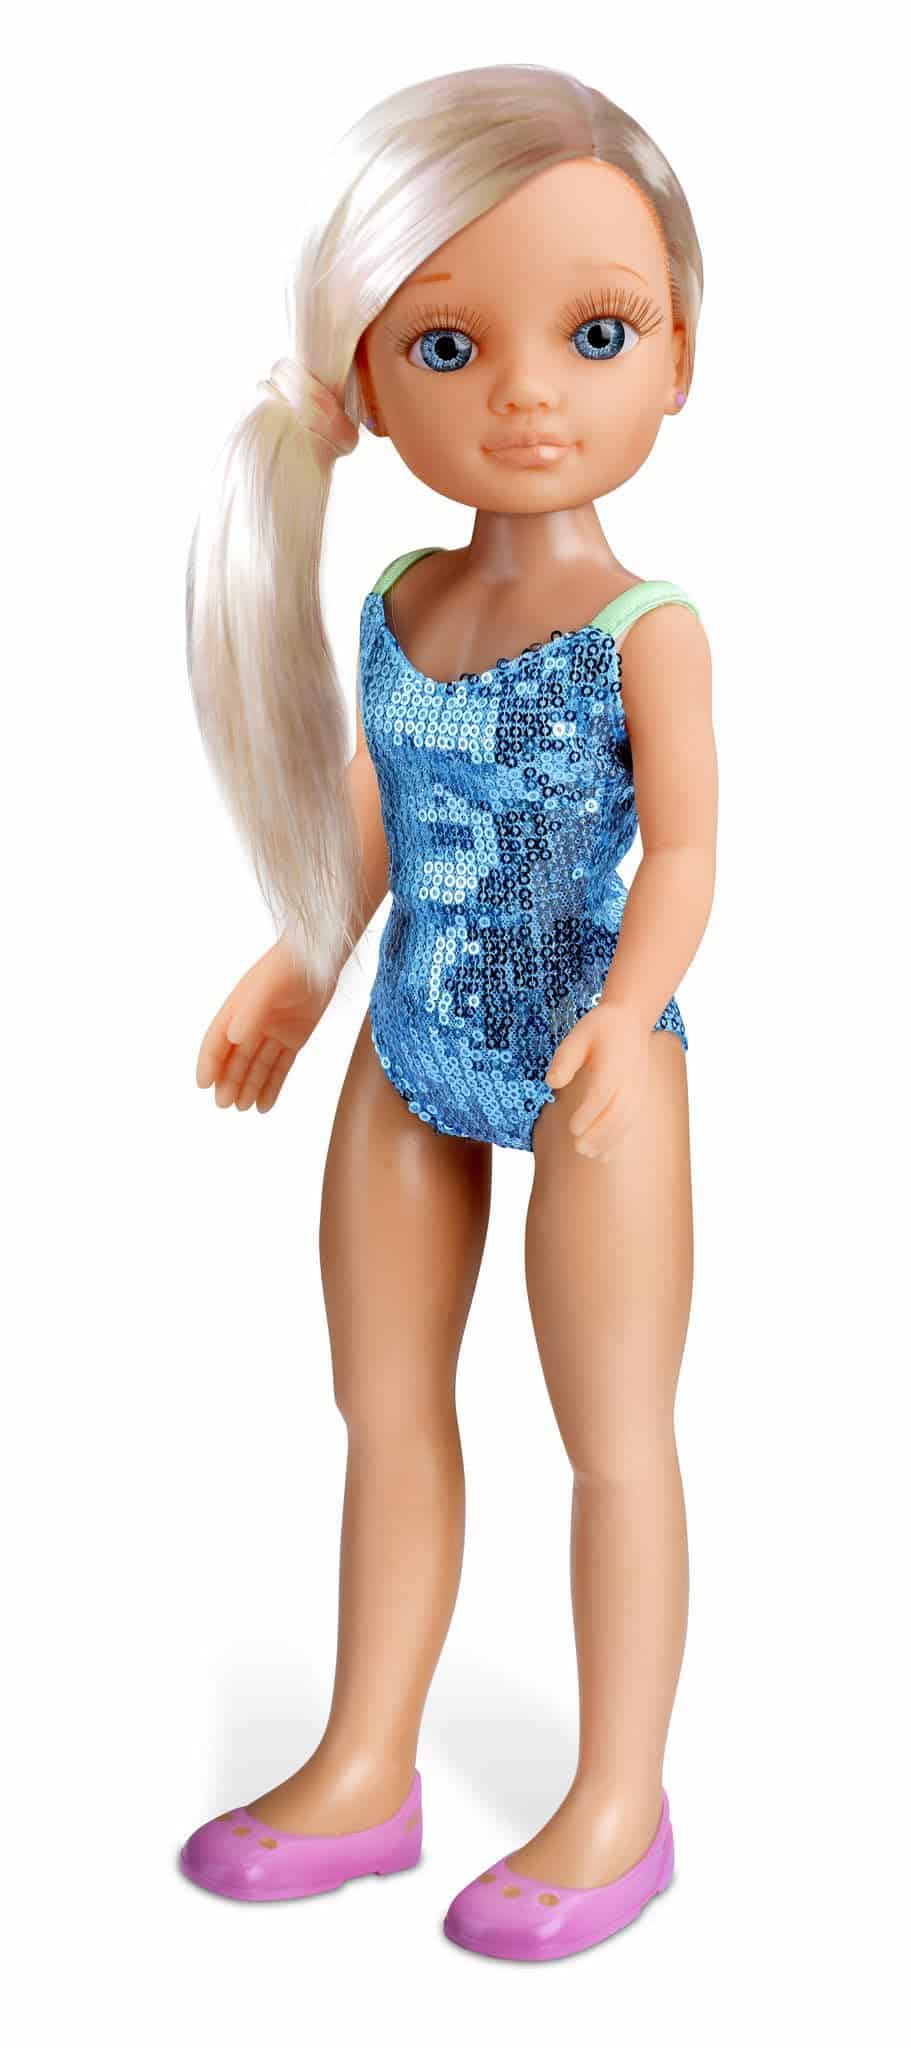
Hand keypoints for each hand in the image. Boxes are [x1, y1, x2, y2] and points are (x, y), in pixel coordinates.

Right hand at [196, 938, 337, 1112]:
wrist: (322, 957)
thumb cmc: (291, 965)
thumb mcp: (269, 987)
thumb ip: (251, 1011)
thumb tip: (234, 1038)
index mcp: (238, 1008)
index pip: (217, 1040)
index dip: (209, 1062)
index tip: (203, 1084)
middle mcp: (252, 1022)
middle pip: (236, 1058)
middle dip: (229, 1081)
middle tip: (224, 1105)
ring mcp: (273, 1030)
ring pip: (257, 1065)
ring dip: (248, 1086)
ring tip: (242, 1109)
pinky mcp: (294, 1036)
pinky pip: (280, 1066)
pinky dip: (272, 1085)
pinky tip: (265, 1105)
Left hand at [544, 999, 651, 1160]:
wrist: (631, 1021)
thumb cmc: (600, 1028)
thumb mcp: (579, 1034)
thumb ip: (565, 1058)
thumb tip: (552, 1083)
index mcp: (615, 1062)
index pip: (604, 1093)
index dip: (590, 1113)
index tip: (572, 1128)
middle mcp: (630, 1079)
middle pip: (618, 1112)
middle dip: (599, 1133)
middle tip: (578, 1148)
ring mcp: (637, 1090)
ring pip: (626, 1121)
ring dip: (609, 1141)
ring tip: (588, 1154)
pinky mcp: (638, 1097)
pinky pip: (630, 1122)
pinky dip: (618, 1140)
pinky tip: (604, 1156)